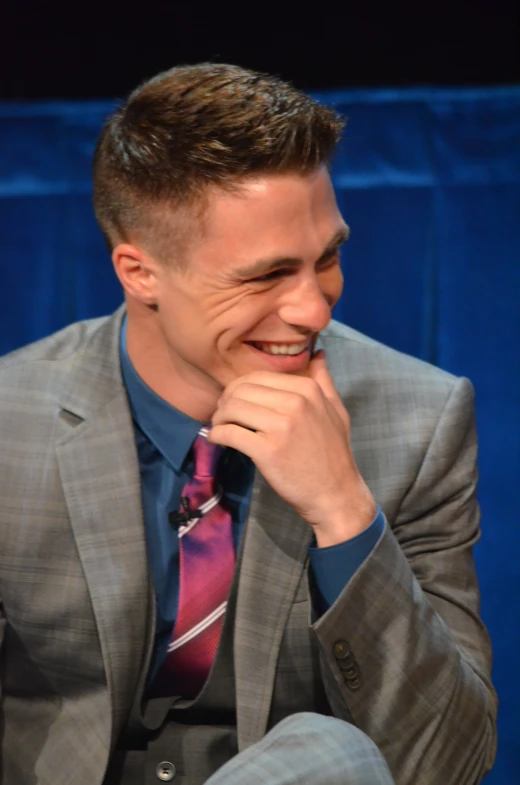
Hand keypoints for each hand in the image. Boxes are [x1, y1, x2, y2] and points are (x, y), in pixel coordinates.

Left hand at [208, 350, 375, 545]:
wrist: (335, 493)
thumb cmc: (334, 453)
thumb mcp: (336, 411)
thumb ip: (324, 381)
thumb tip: (318, 353)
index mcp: (308, 389)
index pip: (257, 377)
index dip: (238, 388)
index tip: (234, 402)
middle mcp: (294, 403)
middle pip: (241, 390)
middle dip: (225, 401)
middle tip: (222, 415)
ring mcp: (281, 426)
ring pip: (232, 408)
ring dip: (219, 417)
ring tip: (220, 426)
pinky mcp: (267, 450)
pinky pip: (230, 433)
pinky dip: (216, 435)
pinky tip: (217, 439)